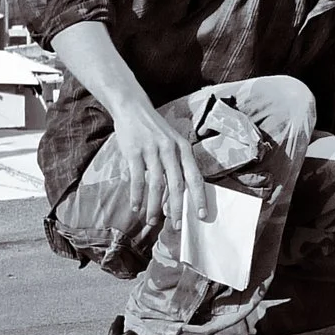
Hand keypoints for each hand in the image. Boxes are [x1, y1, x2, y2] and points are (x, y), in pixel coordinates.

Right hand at [105, 111, 206, 228]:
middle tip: (176, 226)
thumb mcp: (172, 142)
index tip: (201, 215)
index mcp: (184, 148)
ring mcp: (152, 150)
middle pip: (177, 184)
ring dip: (154, 206)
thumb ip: (177, 164)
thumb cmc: (154, 130)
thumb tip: (179, 193)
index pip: (195, 177)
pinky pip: (137, 178)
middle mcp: (171, 149)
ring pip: (156, 185)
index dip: (199, 197)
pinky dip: (136, 195)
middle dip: (177, 208)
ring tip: (151, 221)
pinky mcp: (134, 152)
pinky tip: (135, 207)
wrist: (133, 108)